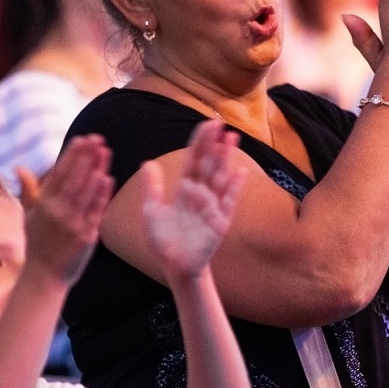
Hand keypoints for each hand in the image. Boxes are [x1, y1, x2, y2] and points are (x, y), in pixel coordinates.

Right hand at [23, 135, 113, 285]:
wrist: (43, 276)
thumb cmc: (37, 243)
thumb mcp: (29, 215)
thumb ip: (29, 190)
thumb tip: (20, 167)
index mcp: (43, 204)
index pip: (59, 173)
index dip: (71, 154)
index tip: (82, 139)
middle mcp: (57, 212)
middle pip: (74, 178)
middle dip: (86, 157)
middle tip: (98, 139)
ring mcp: (72, 224)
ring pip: (86, 192)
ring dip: (96, 170)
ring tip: (105, 152)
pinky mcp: (86, 236)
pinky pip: (96, 211)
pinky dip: (102, 194)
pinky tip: (108, 178)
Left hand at [140, 119, 245, 280]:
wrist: (174, 265)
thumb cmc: (163, 239)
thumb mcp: (151, 211)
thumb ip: (152, 188)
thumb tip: (147, 162)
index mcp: (185, 190)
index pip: (193, 160)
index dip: (199, 143)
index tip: (206, 124)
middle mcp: (200, 195)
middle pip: (208, 164)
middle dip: (213, 144)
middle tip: (219, 122)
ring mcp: (212, 207)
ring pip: (220, 177)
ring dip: (226, 158)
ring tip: (232, 138)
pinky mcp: (220, 222)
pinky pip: (229, 202)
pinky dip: (235, 187)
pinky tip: (241, 171)